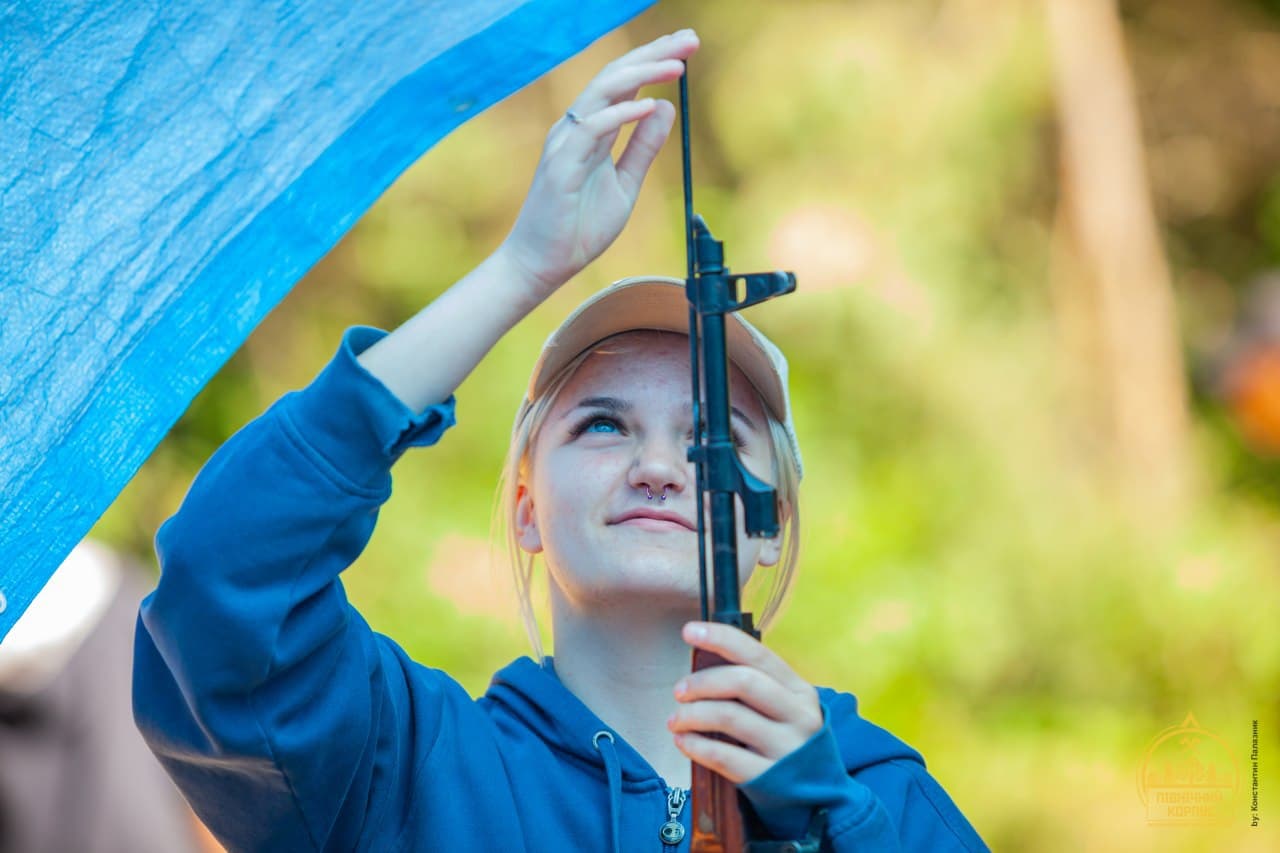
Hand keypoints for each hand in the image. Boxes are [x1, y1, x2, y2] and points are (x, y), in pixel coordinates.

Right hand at [498, 29, 699, 295]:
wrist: (543, 265)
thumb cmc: (578, 228)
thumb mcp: (625, 185)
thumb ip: (643, 148)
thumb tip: (665, 107)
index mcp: (592, 130)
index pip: (624, 83)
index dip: (654, 60)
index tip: (687, 47)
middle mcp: (576, 128)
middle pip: (615, 76)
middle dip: (653, 54)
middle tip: (689, 40)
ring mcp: (566, 143)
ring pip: (602, 92)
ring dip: (641, 75)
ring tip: (676, 66)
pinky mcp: (560, 164)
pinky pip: (592, 129)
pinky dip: (621, 114)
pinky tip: (650, 106)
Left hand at [668, 621, 823, 783]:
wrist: (819, 797)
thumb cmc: (789, 742)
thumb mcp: (786, 708)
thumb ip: (755, 685)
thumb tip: (704, 660)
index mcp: (799, 690)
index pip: (758, 655)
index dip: (721, 638)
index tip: (689, 631)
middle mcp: (797, 715)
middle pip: (743, 682)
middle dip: (703, 682)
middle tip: (679, 691)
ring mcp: (785, 748)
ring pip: (729, 717)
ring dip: (691, 715)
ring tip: (675, 720)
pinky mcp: (769, 778)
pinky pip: (724, 756)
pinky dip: (696, 746)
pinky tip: (683, 742)